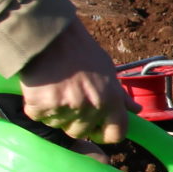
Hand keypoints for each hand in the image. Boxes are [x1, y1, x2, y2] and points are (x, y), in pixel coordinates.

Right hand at [17, 20, 127, 143]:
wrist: (51, 36)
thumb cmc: (81, 51)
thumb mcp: (107, 70)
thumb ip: (120, 95)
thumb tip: (135, 110)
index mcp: (111, 100)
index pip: (116, 134)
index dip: (105, 134)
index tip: (97, 130)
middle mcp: (91, 108)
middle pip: (81, 132)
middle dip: (75, 121)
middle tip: (69, 98)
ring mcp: (66, 108)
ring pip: (58, 125)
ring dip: (55, 112)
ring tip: (56, 88)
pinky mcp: (42, 106)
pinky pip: (38, 116)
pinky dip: (37, 106)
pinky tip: (42, 87)